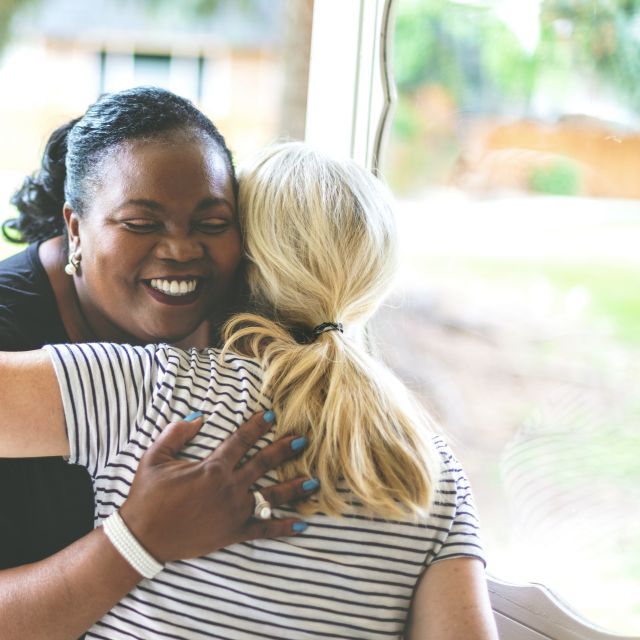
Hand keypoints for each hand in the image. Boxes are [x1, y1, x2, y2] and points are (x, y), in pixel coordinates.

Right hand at [118, 411, 314, 562]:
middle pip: (264, 464)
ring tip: (314, 480)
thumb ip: (176, 433)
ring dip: (293, 487)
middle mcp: (229, 487)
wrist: (142, 537)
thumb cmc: (147, 495)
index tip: (271, 415)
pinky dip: (283, 527)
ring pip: (271, 496)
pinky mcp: (232, 533)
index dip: (257, 426)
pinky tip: (302, 524)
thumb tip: (199, 416)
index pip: (241, 440)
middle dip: (284, 450)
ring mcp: (233, 512)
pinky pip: (263, 529)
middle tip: (303, 440)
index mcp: (213, 467)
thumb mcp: (154, 457)